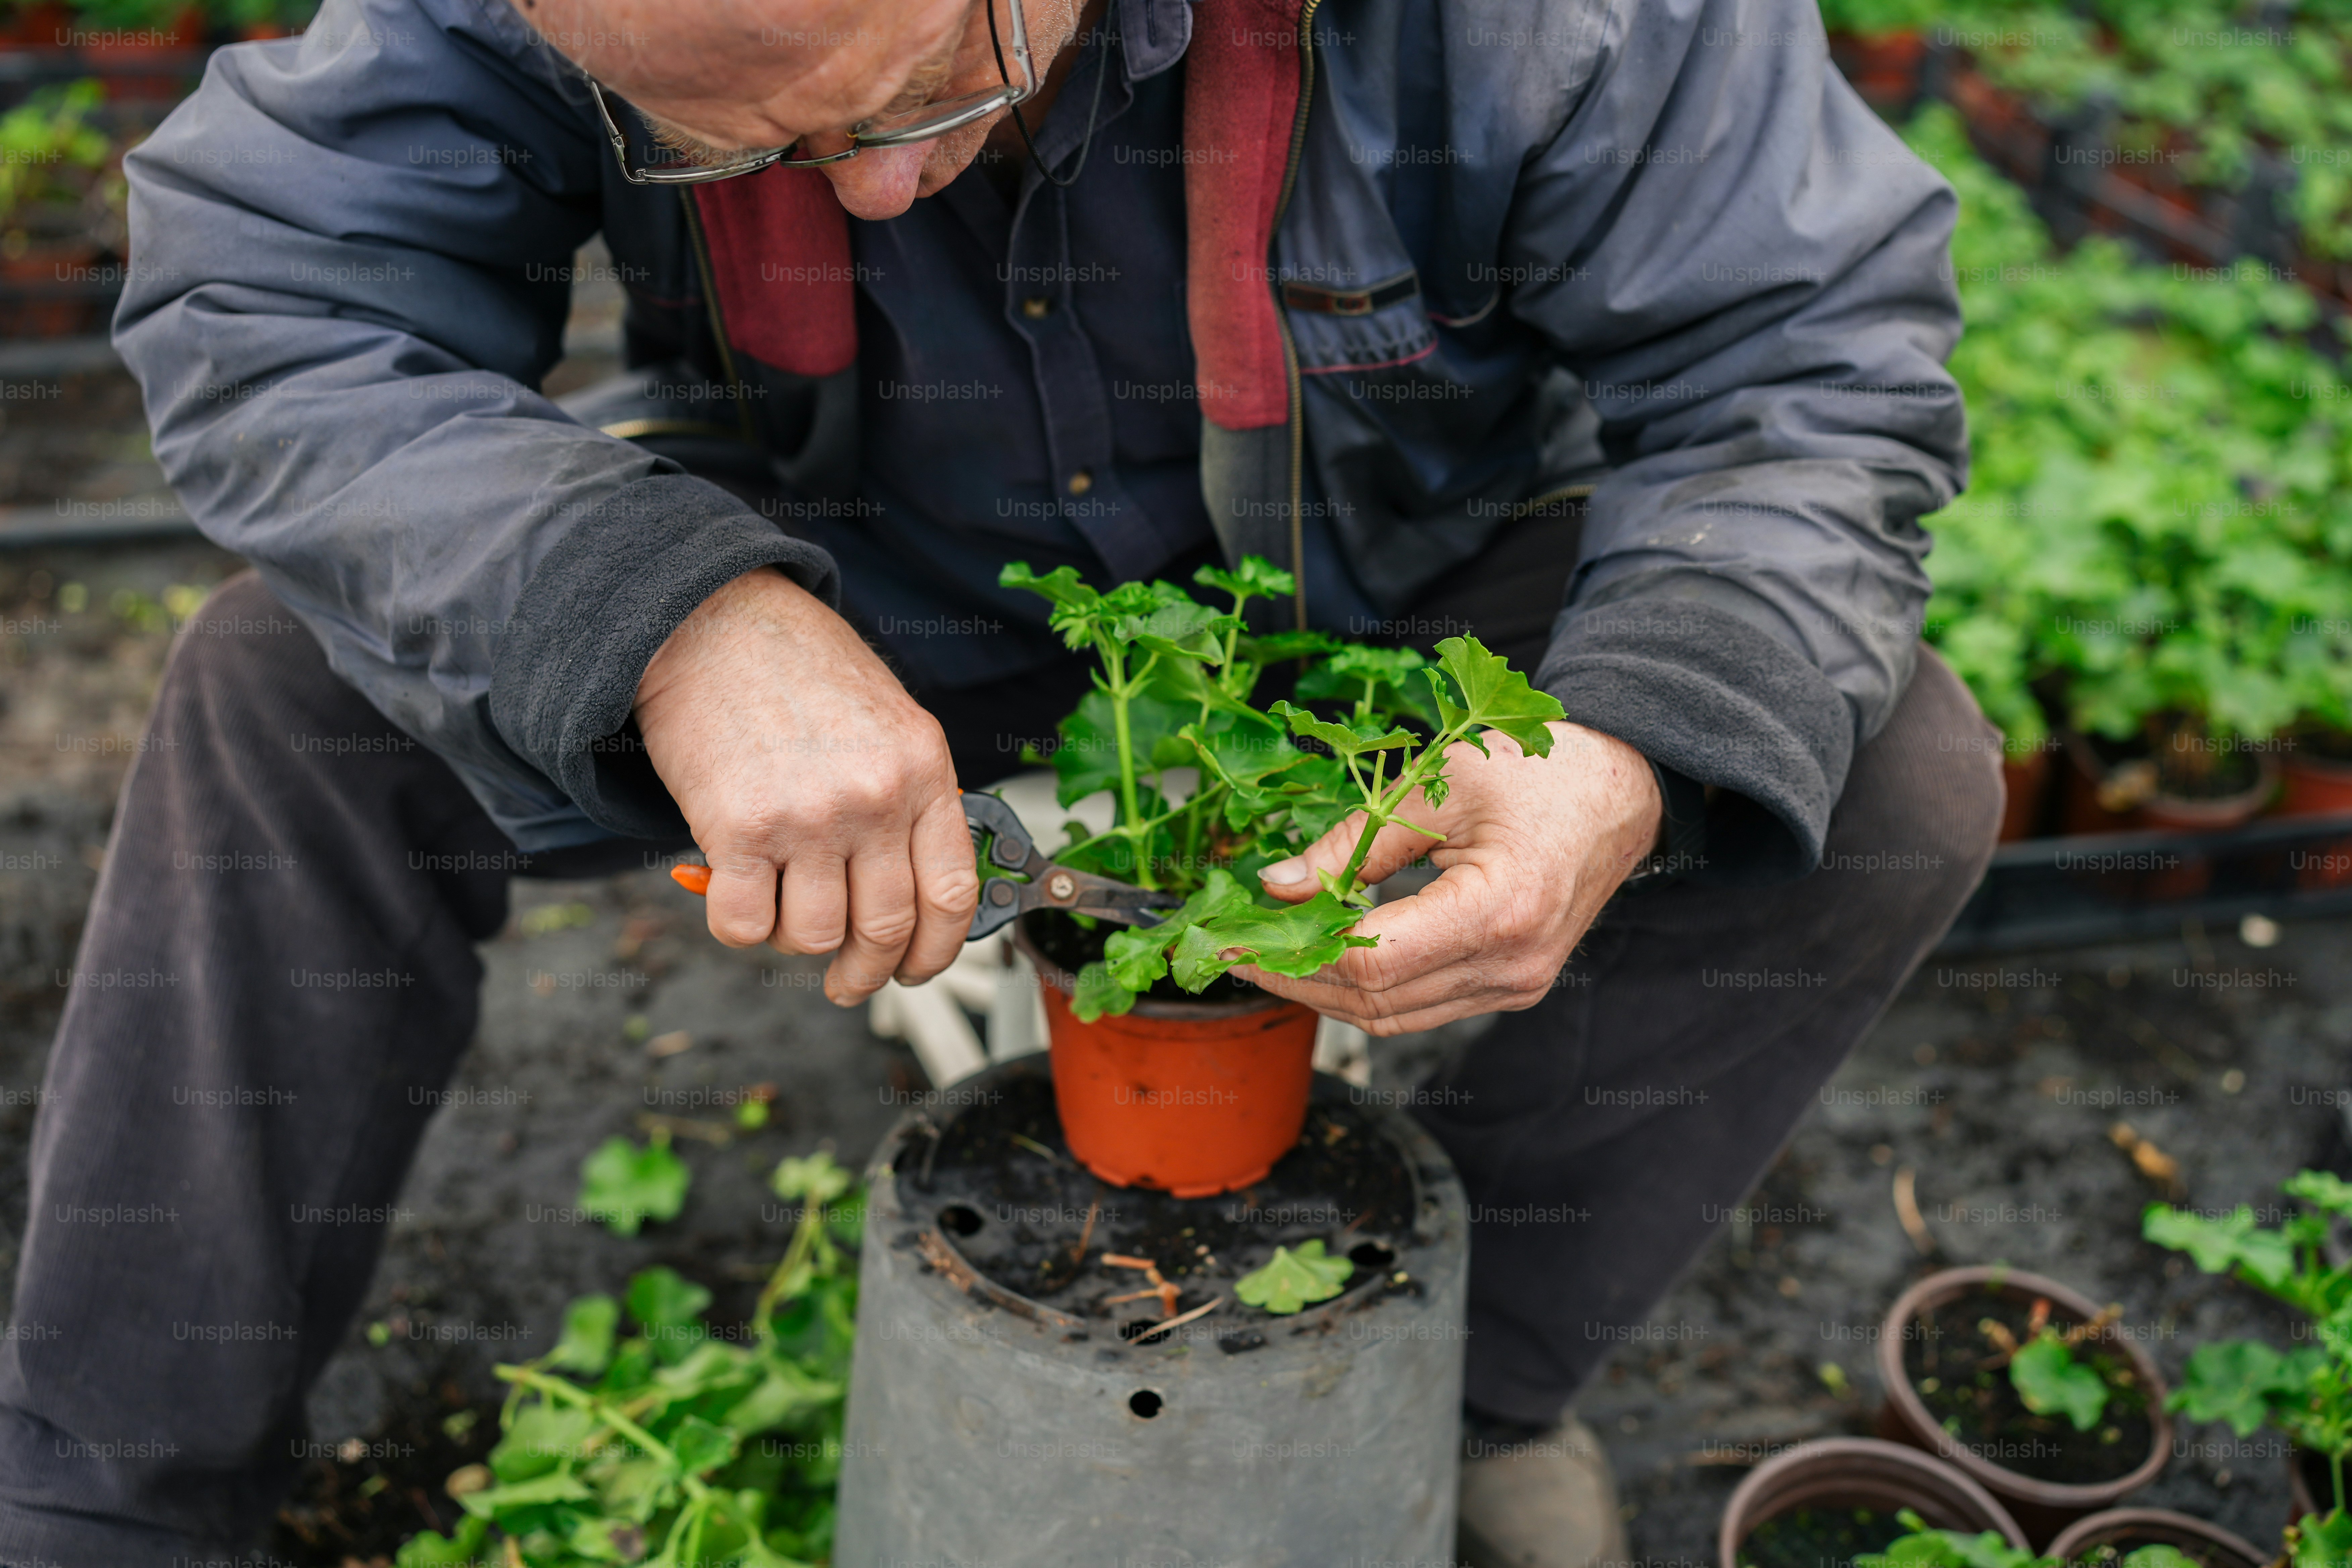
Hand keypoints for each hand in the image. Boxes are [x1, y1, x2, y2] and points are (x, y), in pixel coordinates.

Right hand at [634, 568, 976, 1005]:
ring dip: (796, 943)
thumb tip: (912, 893)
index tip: (915, 970)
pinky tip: (736, 895)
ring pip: (815, 937)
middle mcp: (874, 798)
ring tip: (781, 912)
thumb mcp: (889, 725)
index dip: (936, 952)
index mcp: (923, 772)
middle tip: (848, 981)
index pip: (952, 894)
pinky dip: (739, 928)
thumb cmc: (800, 671)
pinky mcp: (738, 827)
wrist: (713, 621)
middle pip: (886, 930)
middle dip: (866, 972)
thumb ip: (909, 803)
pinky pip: (744, 925)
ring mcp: (809, 816)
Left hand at [1244, 722, 1662, 1034]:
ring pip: (1394, 1017)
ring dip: (1325, 992)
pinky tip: (1327, 956)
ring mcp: (1517, 986)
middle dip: (1295, 979)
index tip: (1238, 937)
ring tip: (1269, 956)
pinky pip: (1422, 1006)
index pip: (1373, 961)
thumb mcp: (1437, 784)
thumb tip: (1275, 885)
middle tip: (1235, 951)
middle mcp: (1513, 966)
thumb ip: (1353, 841)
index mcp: (1501, 909)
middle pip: (1376, 1000)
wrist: (1618, 791)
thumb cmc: (1537, 772)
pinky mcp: (1512, 987)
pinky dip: (1368, 989)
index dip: (1295, 954)